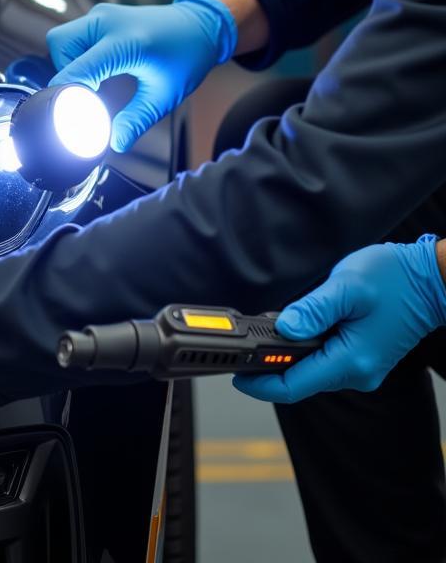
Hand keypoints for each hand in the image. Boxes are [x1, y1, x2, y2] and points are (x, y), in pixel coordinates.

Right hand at [45, 0, 236, 151]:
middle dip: (66, 73)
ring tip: (97, 80)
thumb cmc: (186, 57)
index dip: (68, 96)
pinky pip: (73, 35)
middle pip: (59, 46)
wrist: (200, 25)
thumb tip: (115, 143)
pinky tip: (101, 68)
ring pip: (61, 40)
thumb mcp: (164, 96)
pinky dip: (77, 54)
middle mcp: (108, 22)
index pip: (77, 70)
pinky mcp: (100, 15)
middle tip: (88, 92)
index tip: (74, 114)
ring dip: (70, 63)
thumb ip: (136, 120)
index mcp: (126, 42)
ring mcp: (102, 15)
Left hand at [234, 236, 445, 403]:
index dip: (261, 384)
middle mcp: (356, 373)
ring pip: (311, 371)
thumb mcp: (346, 287)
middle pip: (300, 381)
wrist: (429, 280)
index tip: (238, 375)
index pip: (294, 386)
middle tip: (250, 340)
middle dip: (271, 365)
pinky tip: (298, 327)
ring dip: (288, 355)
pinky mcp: (361, 358)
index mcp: (350, 361)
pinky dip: (305, 349)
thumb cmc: (394, 280)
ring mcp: (360, 368)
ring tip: (271, 328)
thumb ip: (313, 310)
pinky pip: (324, 361)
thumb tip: (284, 328)